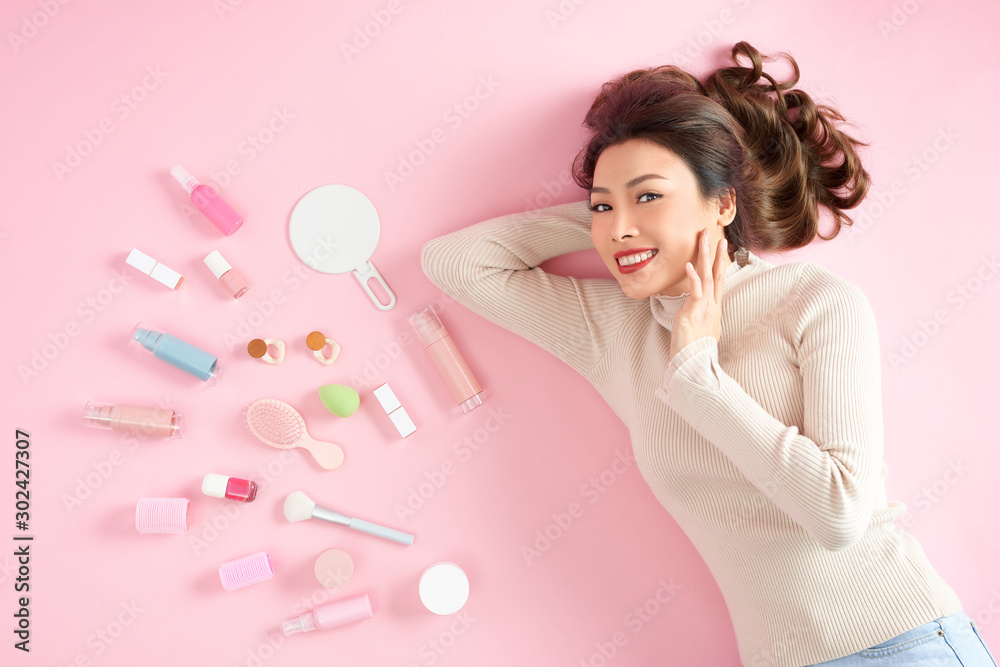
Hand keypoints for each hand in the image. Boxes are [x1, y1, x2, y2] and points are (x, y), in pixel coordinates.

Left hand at [669, 229, 726, 361]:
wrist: (694, 366)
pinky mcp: (694, 313)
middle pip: (715, 274)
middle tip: (715, 234)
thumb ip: (703, 316)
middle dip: (715, 253)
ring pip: (707, 277)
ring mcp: (704, 308)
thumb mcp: (702, 330)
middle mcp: (712, 306)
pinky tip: (688, 264)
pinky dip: (692, 277)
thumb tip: (701, 310)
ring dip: (705, 256)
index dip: (719, 263)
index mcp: (713, 308)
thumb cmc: (695, 351)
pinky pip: (694, 292)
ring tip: (704, 239)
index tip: (720, 247)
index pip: (718, 281)